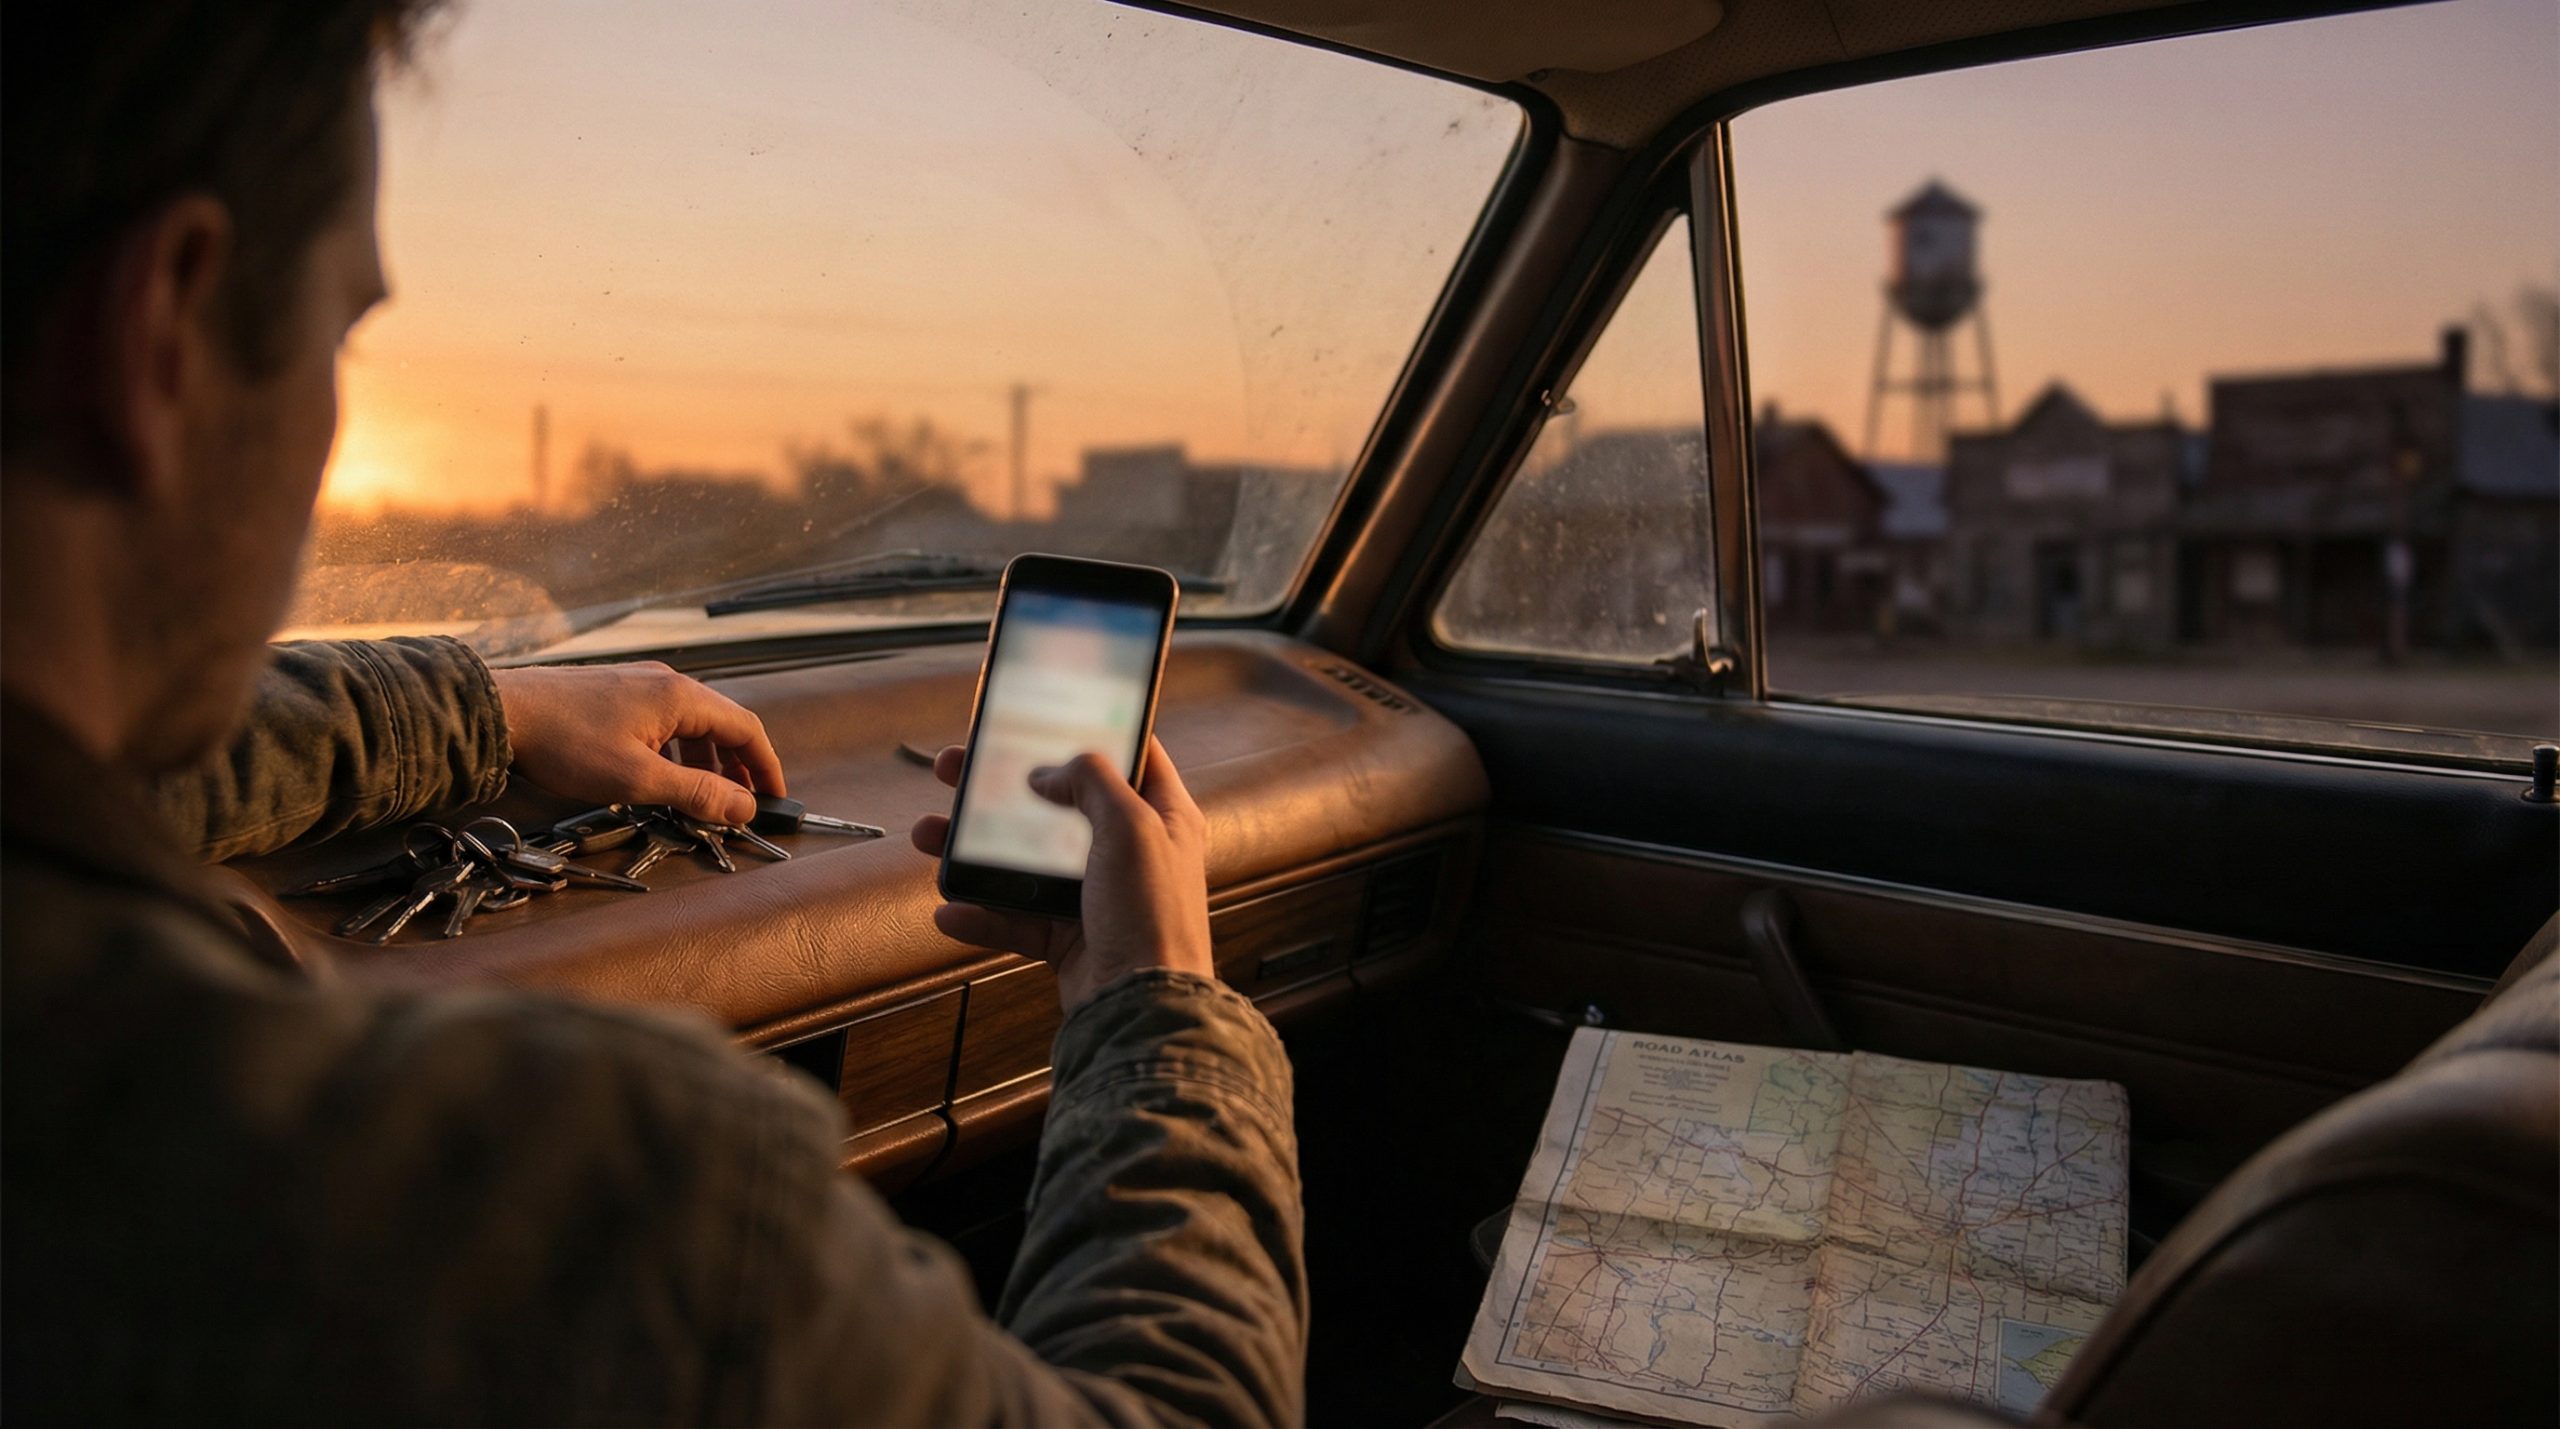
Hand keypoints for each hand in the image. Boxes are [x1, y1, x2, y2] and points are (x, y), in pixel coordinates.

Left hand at [491, 662, 784, 825]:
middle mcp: (666, 682)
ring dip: (706, 761)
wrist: (501, 711)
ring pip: (691, 724)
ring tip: (703, 797)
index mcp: (681, 697)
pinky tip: (660, 775)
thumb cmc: (566, 743)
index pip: (746, 729)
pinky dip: (677, 751)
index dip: (766, 766)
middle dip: (738, 767)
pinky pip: (664, 721)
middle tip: (743, 804)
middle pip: (722, 724)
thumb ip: (696, 793)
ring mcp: (638, 684)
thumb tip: (746, 807)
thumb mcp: (637, 779)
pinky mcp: (615, 693)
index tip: (775, 799)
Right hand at [909, 736, 1213, 1012]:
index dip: (1088, 730)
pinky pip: (1013, 919)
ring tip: (929, 836)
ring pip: (1023, 861)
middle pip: (1057, 804)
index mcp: (1161, 816)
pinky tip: (951, 909)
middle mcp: (1128, 851)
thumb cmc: (1154, 916)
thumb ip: (1091, 781)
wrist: (1142, 1007)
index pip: (1130, 755)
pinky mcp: (1067, 937)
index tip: (1042, 714)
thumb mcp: (1130, 827)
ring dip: (973, 851)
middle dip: (1001, 789)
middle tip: (955, 769)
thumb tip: (1047, 772)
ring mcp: (1094, 895)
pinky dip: (980, 915)